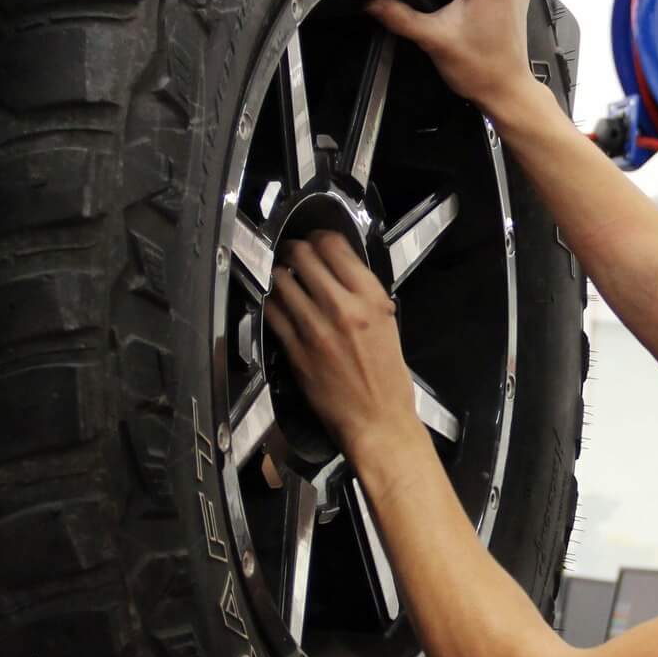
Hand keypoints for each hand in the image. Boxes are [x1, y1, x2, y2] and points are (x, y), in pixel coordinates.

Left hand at [264, 232, 426, 463]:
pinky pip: (271, 311)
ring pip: (282, 280)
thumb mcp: (387, 323)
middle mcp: (342, 306)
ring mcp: (315, 326)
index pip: (334, 245)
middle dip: (293, 249)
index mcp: (370, 298)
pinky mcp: (295, 348)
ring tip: (281, 276)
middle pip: (303, 255)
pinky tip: (275, 302)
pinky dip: (271, 301)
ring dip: (279, 274)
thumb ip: (363, 293)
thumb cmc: (387, 377)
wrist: (377, 419)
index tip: (315, 241)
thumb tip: (339, 269)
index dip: (319, 237)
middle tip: (291, 254)